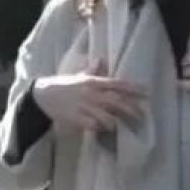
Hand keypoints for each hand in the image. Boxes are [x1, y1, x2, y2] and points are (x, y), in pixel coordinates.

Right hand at [31, 60, 145, 133]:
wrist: (42, 95)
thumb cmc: (63, 85)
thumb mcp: (78, 76)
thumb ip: (92, 70)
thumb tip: (101, 59)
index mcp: (92, 81)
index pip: (117, 84)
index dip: (133, 88)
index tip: (147, 93)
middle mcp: (91, 93)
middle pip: (116, 102)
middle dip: (132, 109)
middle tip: (142, 115)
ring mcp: (84, 106)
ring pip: (107, 116)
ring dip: (115, 122)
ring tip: (119, 126)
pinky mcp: (76, 118)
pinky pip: (93, 125)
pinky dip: (100, 128)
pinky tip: (102, 129)